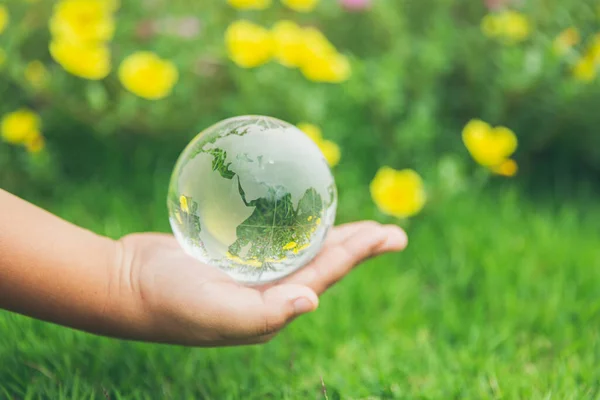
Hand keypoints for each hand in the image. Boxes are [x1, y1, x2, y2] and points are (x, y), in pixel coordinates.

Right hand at [113, 221, 407, 346]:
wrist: (127, 287)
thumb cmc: (168, 301)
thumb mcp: (215, 311)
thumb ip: (263, 314)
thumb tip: (314, 302)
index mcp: (271, 308)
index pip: (325, 276)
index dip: (358, 254)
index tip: (389, 235)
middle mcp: (268, 292)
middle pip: (323, 264)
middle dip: (358, 247)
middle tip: (392, 231)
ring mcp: (251, 274)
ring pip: (303, 251)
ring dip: (333, 237)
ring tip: (362, 226)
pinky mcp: (233, 256)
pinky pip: (273, 239)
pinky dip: (294, 227)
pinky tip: (303, 216)